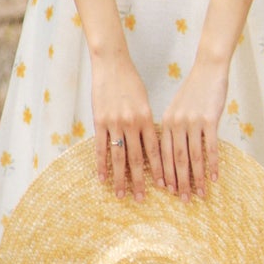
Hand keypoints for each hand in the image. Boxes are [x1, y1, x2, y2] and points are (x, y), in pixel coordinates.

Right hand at [92, 53, 164, 199]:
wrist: (112, 63)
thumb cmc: (130, 80)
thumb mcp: (144, 101)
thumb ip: (146, 122)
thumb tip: (149, 142)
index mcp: (147, 118)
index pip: (155, 150)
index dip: (160, 170)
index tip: (164, 186)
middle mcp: (132, 124)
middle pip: (138, 159)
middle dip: (140, 181)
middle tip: (141, 200)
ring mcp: (115, 123)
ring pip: (119, 157)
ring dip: (120, 178)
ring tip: (121, 195)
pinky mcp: (99, 121)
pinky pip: (100, 147)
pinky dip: (100, 164)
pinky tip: (102, 178)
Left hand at [159, 57, 226, 198]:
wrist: (208, 69)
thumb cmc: (194, 90)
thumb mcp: (177, 108)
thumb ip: (173, 128)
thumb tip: (171, 151)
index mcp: (165, 122)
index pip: (163, 154)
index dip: (164, 174)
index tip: (166, 191)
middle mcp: (176, 123)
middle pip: (176, 159)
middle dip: (179, 183)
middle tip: (182, 201)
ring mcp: (193, 122)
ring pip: (193, 157)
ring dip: (196, 179)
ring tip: (200, 195)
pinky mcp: (210, 120)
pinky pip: (211, 147)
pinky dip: (212, 164)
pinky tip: (215, 178)